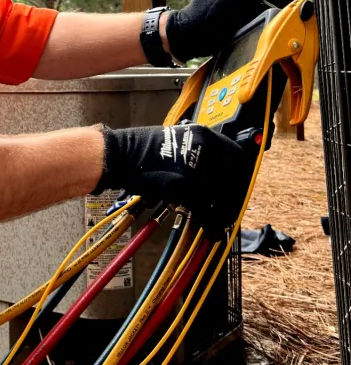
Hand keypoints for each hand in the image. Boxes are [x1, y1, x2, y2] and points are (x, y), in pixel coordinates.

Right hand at [96, 122, 252, 239]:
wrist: (121, 155)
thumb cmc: (143, 150)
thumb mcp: (179, 143)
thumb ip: (201, 155)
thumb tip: (215, 173)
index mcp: (205, 135)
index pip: (240, 156)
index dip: (244, 177)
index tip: (241, 189)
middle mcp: (204, 148)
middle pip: (236, 177)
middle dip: (237, 197)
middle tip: (232, 209)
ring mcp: (195, 166)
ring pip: (222, 195)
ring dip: (226, 212)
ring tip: (221, 221)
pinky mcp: (185, 185)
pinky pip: (205, 208)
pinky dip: (211, 223)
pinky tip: (212, 230)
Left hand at [165, 0, 293, 62]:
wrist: (187, 38)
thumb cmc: (203, 16)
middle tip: (287, 6)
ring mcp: (235, 4)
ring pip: (260, 2)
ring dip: (271, 7)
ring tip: (279, 15)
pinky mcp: (234, 19)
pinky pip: (253, 15)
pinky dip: (262, 18)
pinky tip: (266, 23)